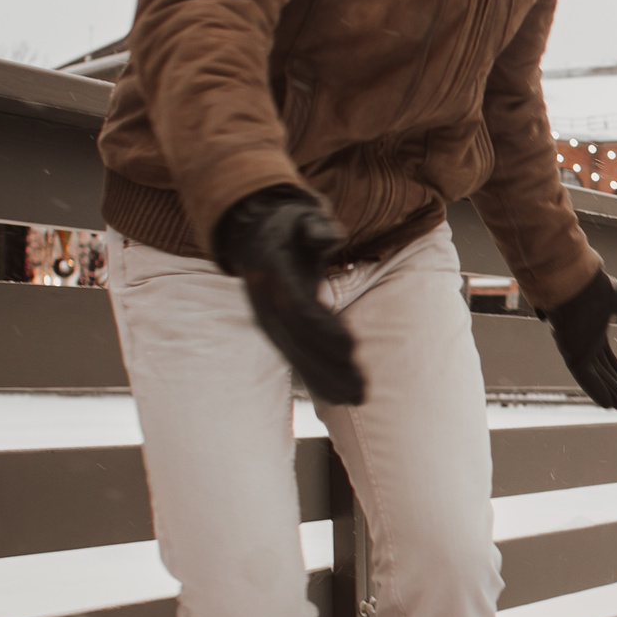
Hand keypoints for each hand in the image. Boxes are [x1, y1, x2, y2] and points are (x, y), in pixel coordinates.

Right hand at [213, 186, 365, 406]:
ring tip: (359, 397)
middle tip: (363, 386)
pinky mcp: (276, 334)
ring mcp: (269, 324)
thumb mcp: (301, 218)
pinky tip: (341, 396)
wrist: (253, 237)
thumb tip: (330, 235)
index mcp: (273, 278)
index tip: (352, 347)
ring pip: (297, 358)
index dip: (325, 331)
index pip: (298, 310)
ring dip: (327, 380)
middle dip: (331, 366)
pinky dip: (317, 380)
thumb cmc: (287, 227)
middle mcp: (266, 307)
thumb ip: (316, 227)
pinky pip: (296, 360)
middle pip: (299, 343)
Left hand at [540, 266, 616, 410]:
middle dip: (614, 387)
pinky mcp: (573, 356)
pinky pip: (586, 379)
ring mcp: (577, 350)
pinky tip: (608, 405)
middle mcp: (583, 343)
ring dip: (608, 394)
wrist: (575, 283)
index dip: (614, 371)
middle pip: (601, 371)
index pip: (604, 357)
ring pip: (595, 378)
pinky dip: (597, 392)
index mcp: (592, 331)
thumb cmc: (592, 287)